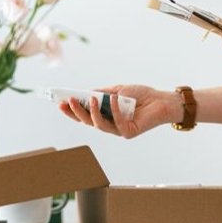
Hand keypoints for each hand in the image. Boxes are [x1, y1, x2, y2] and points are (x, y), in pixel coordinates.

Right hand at [56, 84, 179, 138]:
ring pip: (100, 125)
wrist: (161, 100)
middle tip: (68, 100)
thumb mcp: (118, 90)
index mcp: (105, 115)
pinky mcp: (129, 132)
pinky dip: (114, 110)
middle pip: (88, 122)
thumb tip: (86, 93)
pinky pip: (118, 122)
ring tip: (90, 99)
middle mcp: (110, 125)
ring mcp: (118, 130)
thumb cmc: (141, 95)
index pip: (84, 116)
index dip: (72, 111)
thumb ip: (103, 93)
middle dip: (77, 112)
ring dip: (92, 112)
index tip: (60, 102)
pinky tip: (113, 98)